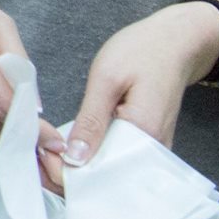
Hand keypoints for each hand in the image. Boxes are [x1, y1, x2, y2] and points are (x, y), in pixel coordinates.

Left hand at [54, 0, 218, 177]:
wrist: (175, 42)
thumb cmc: (141, 52)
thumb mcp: (106, 79)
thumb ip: (91, 120)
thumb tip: (75, 158)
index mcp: (144, 134)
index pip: (103, 171)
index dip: (71, 172)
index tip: (44, 160)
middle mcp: (154, 150)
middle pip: (110, 176)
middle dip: (76, 172)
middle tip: (44, 157)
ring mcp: (155, 148)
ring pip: (115, 168)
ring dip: (86, 164)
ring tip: (56, 153)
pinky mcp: (150, 142)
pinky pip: (122, 157)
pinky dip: (100, 154)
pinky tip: (80, 145)